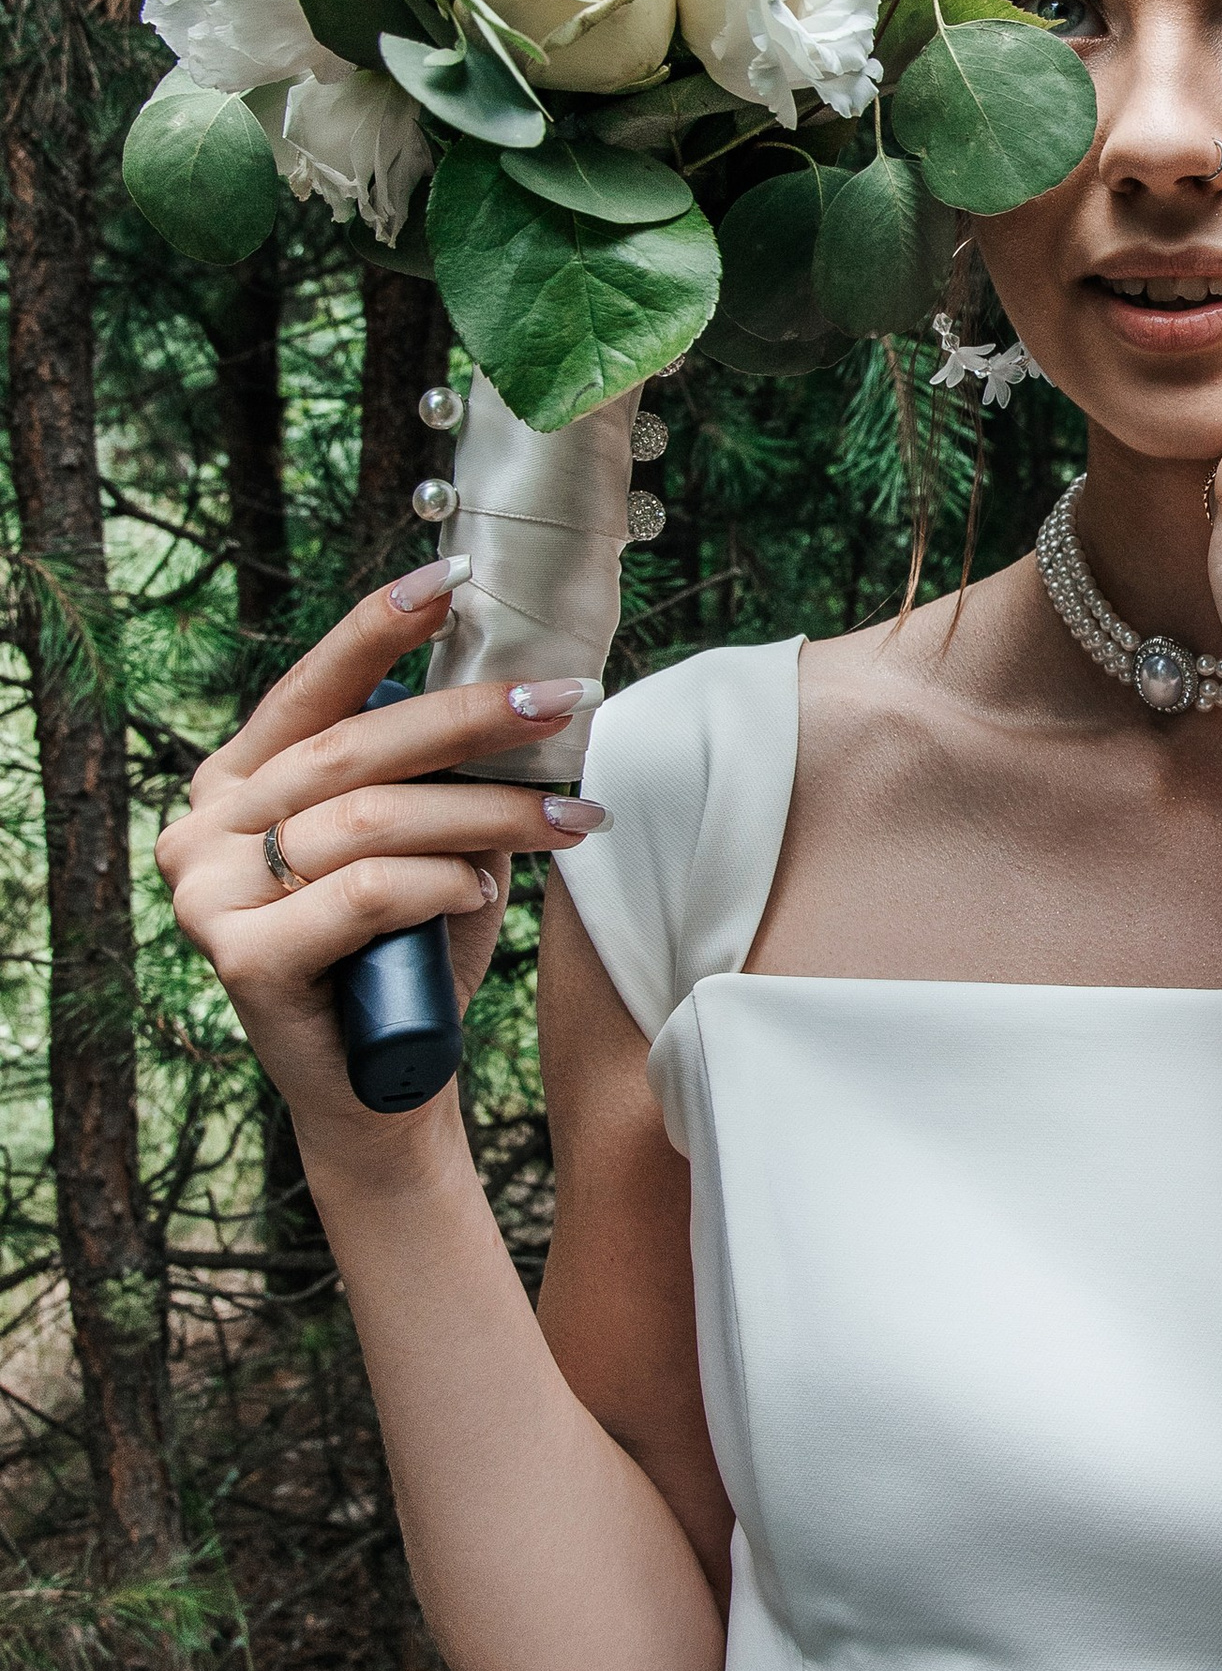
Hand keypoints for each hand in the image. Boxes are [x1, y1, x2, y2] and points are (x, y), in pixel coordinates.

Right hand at [156, 574, 603, 1152]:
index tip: (452, 580)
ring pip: (370, 821)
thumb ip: (441, 777)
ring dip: (487, 812)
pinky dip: (440, 885)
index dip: (377, 628)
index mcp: (236, 783)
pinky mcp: (238, 958)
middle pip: (352, 749)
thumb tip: (516, 691)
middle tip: (564, 700)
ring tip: (569, 819)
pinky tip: (483, 896)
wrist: (386, 1089)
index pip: (309, 690)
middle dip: (470, 718)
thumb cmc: (410, 955)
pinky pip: (365, 891)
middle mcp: (203, 827)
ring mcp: (206, 894)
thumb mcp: (431, 844)